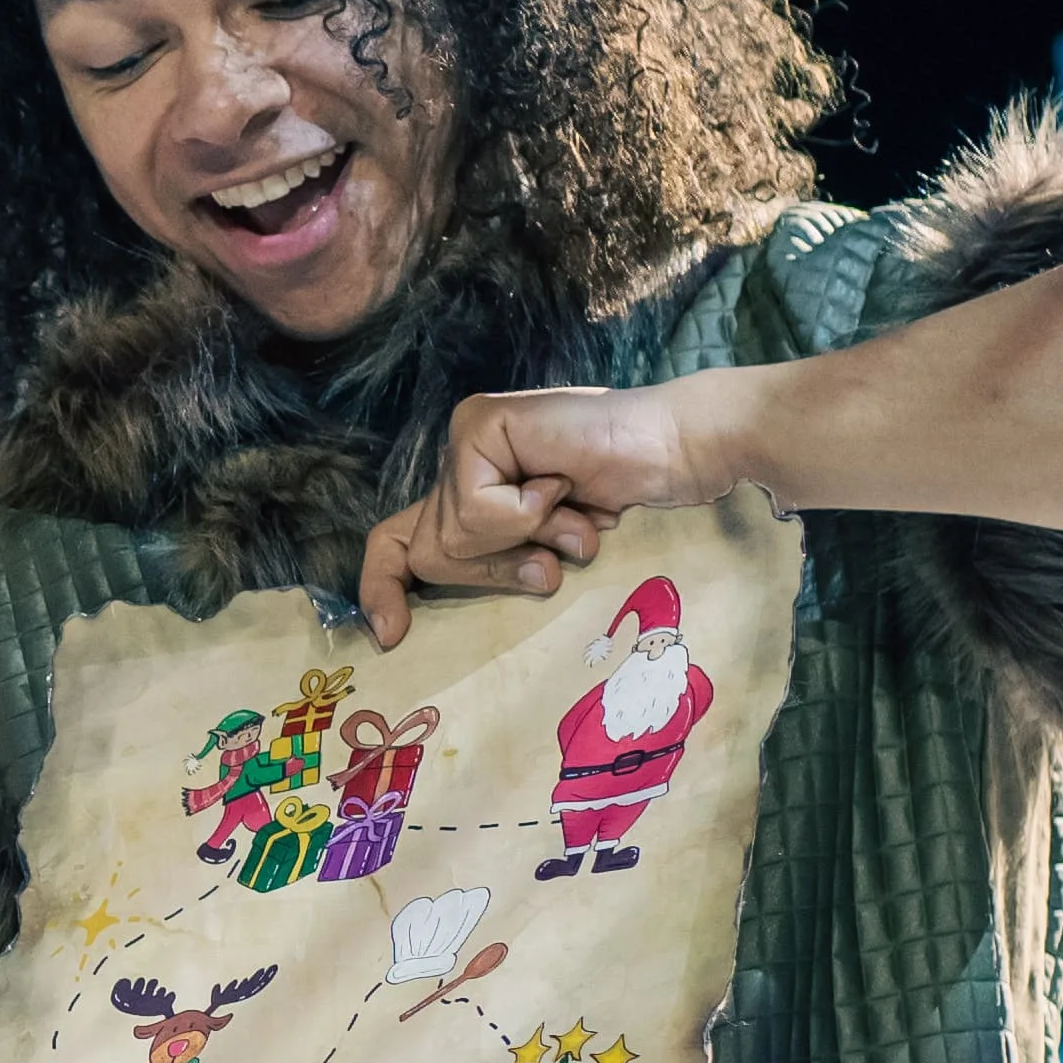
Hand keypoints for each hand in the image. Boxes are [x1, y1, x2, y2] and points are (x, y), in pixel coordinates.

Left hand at [351, 369, 751, 645]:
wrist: (678, 449)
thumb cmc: (627, 501)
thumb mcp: (550, 546)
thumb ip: (499, 560)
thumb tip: (429, 613)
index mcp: (470, 484)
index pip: (399, 542)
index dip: (383, 588)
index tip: (390, 637)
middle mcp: (462, 457)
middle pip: (433, 551)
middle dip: (496, 566)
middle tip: (556, 547)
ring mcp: (468, 436)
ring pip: (457, 534)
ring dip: (529, 537)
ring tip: (575, 510)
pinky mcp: (481, 425)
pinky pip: (478, 509)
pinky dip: (528, 513)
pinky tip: (565, 484)